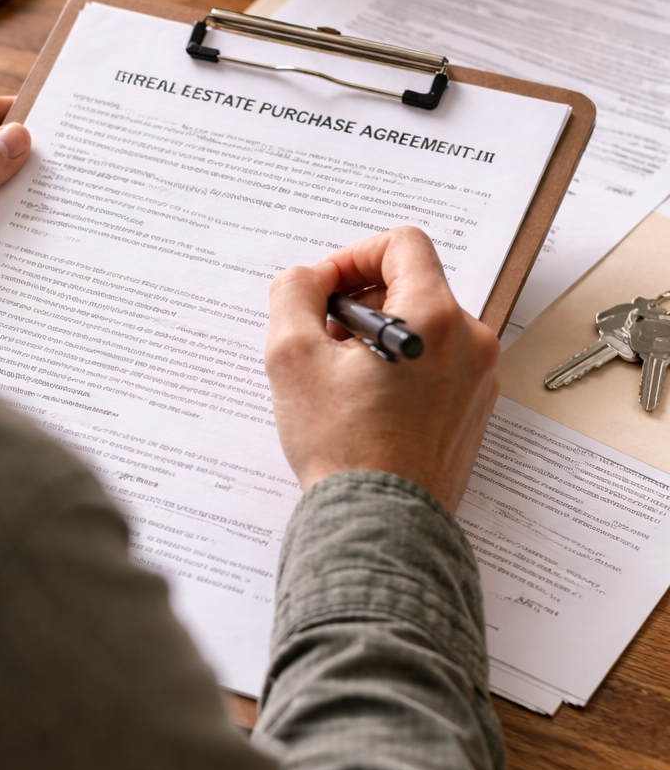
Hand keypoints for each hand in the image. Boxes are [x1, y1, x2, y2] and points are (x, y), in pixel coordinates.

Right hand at [265, 226, 499, 512]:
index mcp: (434, 317)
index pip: (402, 245)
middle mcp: (470, 341)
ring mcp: (478, 378)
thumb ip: (294, 293)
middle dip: (361, 303)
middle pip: (412, 286)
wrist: (380, 524)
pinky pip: (435, 364)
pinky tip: (366, 405)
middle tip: (324, 342)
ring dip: (378, 337)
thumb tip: (309, 280)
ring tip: (342, 381)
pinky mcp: (473, 410)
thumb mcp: (292, 355)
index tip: (325, 292)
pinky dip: (400, 368)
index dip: (353, 257)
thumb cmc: (343, 449)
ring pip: (423, 326)